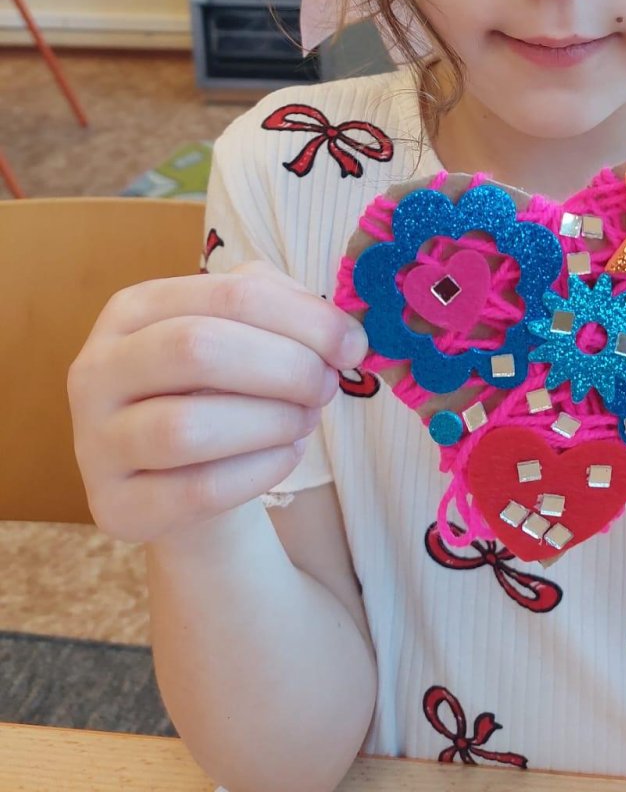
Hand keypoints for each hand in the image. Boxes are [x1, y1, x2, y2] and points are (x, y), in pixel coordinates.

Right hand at [68, 261, 368, 543]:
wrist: (182, 474)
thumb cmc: (220, 386)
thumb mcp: (245, 330)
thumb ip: (286, 309)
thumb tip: (341, 333)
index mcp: (133, 309)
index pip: (230, 293)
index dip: (305, 318)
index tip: (353, 345)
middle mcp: (97, 370)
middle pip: (198, 349)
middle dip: (285, 367)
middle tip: (328, 386)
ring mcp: (96, 443)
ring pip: (188, 426)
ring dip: (271, 422)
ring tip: (306, 420)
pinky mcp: (114, 508)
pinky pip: (196, 490)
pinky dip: (259, 471)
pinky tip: (285, 455)